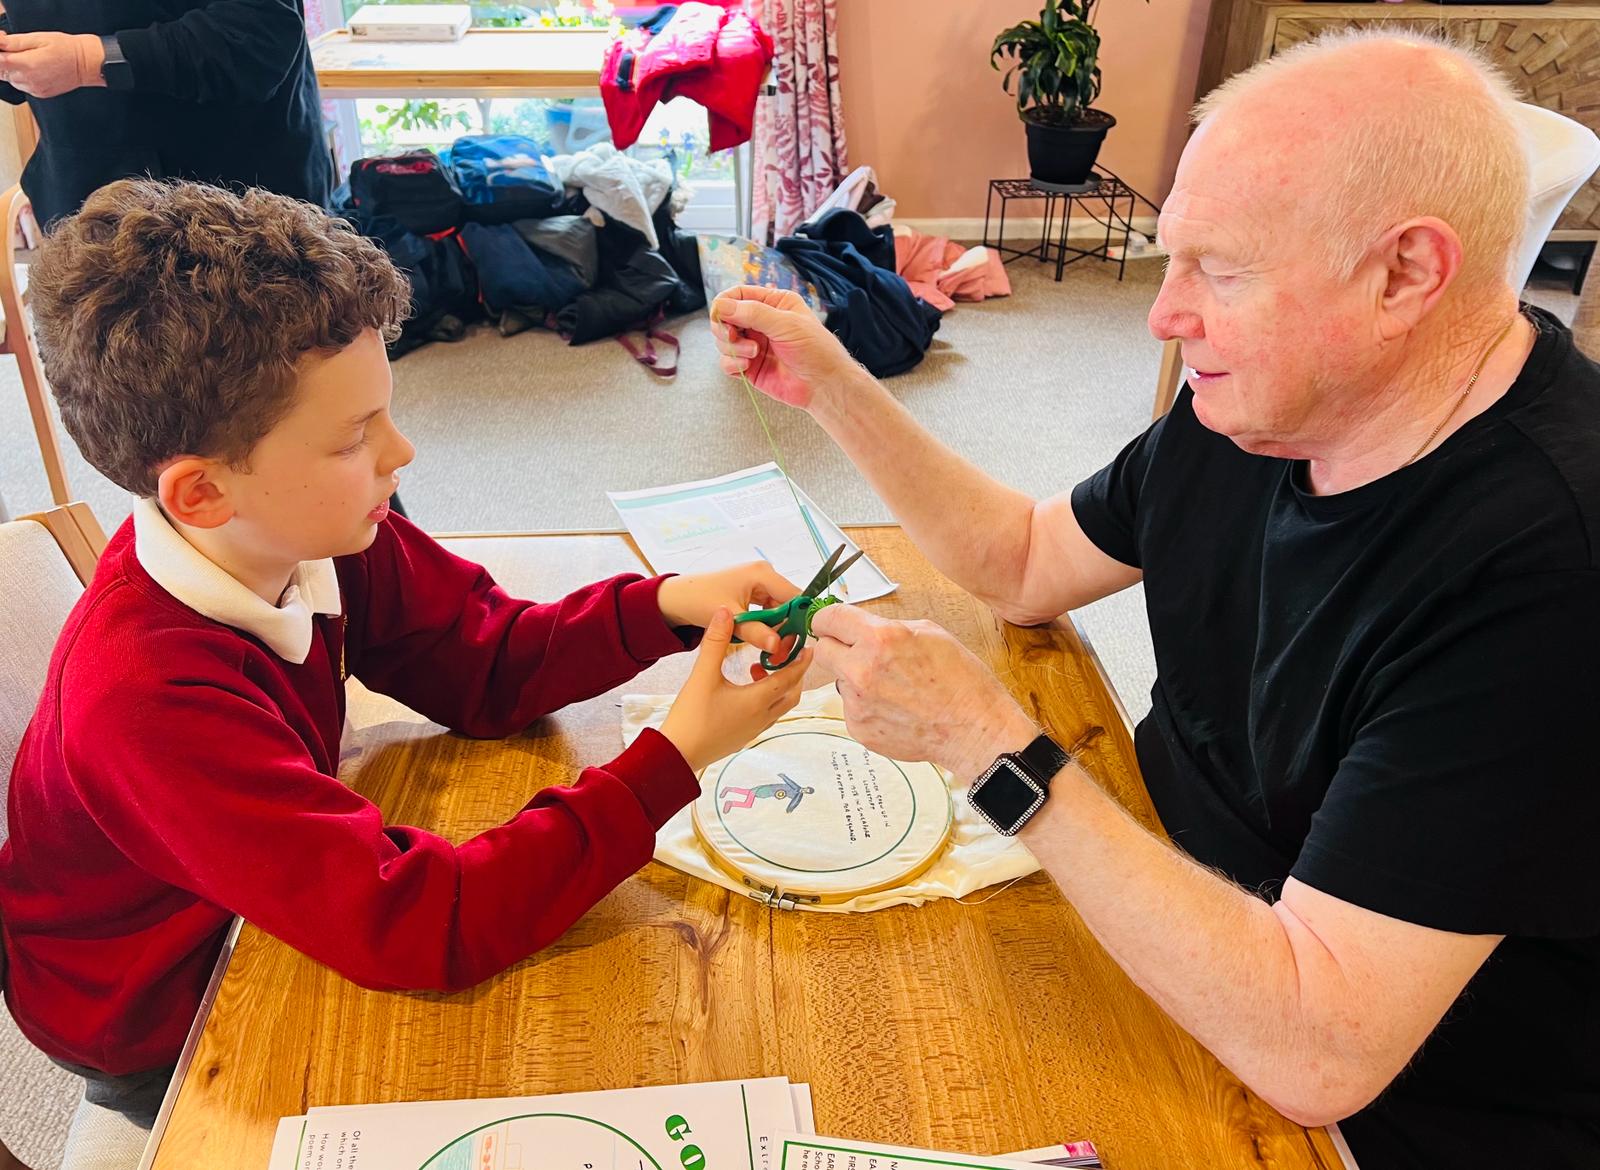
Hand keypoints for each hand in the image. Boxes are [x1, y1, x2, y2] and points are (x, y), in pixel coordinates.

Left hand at [0, 32, 105, 97]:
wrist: (86, 65)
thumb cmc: (66, 49)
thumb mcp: (38, 38)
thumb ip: (14, 42)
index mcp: (26, 64)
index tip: (3, 45)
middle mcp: (28, 80)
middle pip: (0, 71)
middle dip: (3, 60)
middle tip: (16, 50)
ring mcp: (34, 89)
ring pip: (10, 79)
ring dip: (12, 69)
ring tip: (28, 59)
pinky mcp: (39, 93)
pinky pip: (22, 86)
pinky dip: (22, 77)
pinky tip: (34, 69)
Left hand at [657, 561, 800, 657]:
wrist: (677, 598)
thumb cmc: (700, 600)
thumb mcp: (731, 619)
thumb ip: (756, 632)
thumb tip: (778, 646)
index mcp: (762, 573)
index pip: (795, 596)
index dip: (799, 619)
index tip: (798, 643)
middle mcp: (764, 574)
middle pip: (789, 603)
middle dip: (787, 627)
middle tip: (783, 652)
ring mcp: (759, 582)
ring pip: (779, 609)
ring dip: (777, 628)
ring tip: (773, 650)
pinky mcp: (753, 591)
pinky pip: (769, 609)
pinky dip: (767, 624)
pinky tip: (762, 639)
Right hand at [659, 608, 811, 772]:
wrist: (677, 755)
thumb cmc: (690, 717)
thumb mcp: (702, 675)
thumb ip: (716, 642)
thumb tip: (726, 612)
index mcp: (757, 701)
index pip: (789, 678)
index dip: (800, 662)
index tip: (809, 647)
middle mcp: (761, 717)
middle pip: (791, 694)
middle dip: (793, 674)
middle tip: (785, 655)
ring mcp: (754, 730)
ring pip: (779, 706)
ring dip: (778, 687)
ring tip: (757, 668)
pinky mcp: (744, 736)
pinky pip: (766, 715)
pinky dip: (766, 699)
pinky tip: (744, 689)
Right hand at [710, 286, 859, 411]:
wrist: (824, 386)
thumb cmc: (815, 349)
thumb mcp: (786, 324)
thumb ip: (752, 313)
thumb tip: (720, 305)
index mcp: (773, 303)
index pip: (738, 295)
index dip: (724, 304)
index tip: (721, 315)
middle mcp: (761, 322)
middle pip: (725, 318)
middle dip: (725, 328)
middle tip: (733, 336)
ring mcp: (754, 345)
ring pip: (724, 341)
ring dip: (733, 348)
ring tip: (753, 355)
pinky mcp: (750, 367)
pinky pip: (727, 362)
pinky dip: (732, 364)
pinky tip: (747, 367)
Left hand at [810, 605, 1036, 780]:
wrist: (974, 729)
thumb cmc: (960, 680)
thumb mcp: (928, 632)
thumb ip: (886, 628)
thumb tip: (860, 628)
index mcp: (879, 639)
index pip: (828, 619)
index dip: (827, 619)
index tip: (829, 622)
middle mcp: (861, 670)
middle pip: (822, 650)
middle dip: (837, 648)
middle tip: (858, 652)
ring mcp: (857, 704)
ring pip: (839, 681)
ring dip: (855, 679)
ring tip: (893, 687)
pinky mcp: (859, 728)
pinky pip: (851, 708)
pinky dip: (866, 705)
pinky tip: (896, 707)